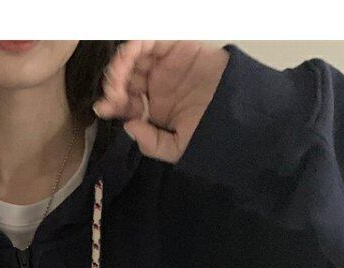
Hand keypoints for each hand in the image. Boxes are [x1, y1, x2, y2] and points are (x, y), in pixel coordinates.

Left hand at [92, 40, 229, 162]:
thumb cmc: (211, 133)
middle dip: (114, 84)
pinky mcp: (178, 48)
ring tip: (119, 74)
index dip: (111, 104)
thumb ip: (151, 143)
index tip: (102, 107)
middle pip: (125, 79)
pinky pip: (153, 42)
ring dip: (121, 64)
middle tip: (113, 92)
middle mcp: (156, 86)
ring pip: (135, 59)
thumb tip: (128, 126)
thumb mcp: (177, 148)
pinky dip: (138, 45)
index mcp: (153, 109)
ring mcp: (166, 66)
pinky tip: (130, 55)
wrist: (241, 114)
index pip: (125, 103)